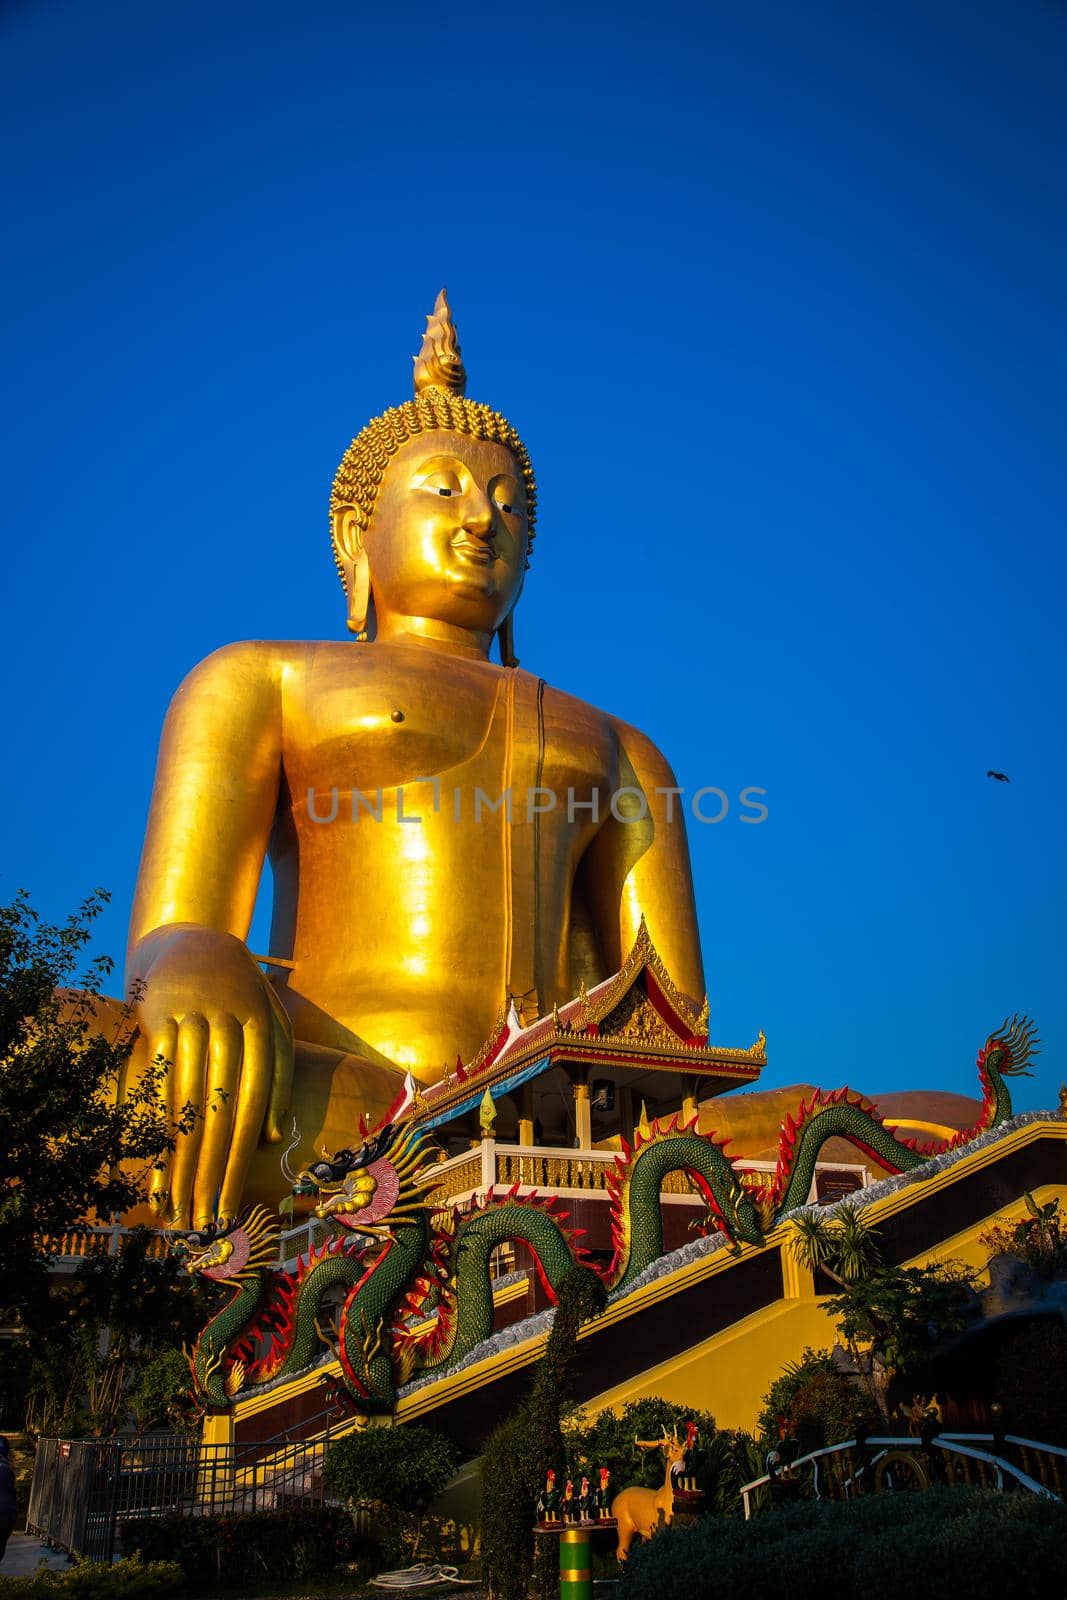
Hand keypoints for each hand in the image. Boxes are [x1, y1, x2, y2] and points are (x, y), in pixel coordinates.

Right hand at [129, 924, 294, 1228]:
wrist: (194, 940)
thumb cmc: (240, 994)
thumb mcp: (270, 1023)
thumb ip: (277, 1073)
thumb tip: (271, 1137)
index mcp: (261, 1029)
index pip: (250, 1105)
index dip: (238, 1158)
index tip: (229, 1204)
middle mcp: (226, 1023)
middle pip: (217, 1110)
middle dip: (208, 1170)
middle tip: (201, 1220)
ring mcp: (189, 1018)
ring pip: (183, 1099)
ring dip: (177, 1156)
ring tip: (175, 1204)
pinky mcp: (156, 1017)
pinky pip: (152, 1078)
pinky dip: (147, 1118)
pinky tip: (145, 1149)